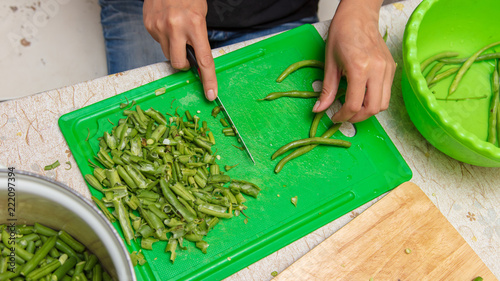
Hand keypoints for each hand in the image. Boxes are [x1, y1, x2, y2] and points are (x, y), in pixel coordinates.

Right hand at [143, 0, 216, 100]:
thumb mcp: (201, 14)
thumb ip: (199, 37)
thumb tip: (197, 61)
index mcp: (195, 24)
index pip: (204, 59)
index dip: (208, 79)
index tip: (210, 94)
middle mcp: (175, 27)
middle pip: (179, 64)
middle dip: (184, 65)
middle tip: (187, 56)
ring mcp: (159, 27)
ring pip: (168, 54)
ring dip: (174, 49)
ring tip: (176, 31)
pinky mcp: (149, 25)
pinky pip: (159, 42)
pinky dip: (164, 38)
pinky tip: (167, 24)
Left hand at [313, 0, 394, 122]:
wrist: (358, 16)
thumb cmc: (342, 34)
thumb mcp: (330, 63)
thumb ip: (327, 89)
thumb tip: (319, 109)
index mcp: (360, 68)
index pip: (355, 104)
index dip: (343, 116)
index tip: (335, 117)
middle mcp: (377, 70)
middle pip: (373, 108)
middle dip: (357, 117)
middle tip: (344, 116)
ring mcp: (387, 69)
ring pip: (383, 104)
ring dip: (368, 111)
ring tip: (354, 108)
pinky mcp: (391, 67)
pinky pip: (386, 92)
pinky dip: (375, 99)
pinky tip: (362, 95)